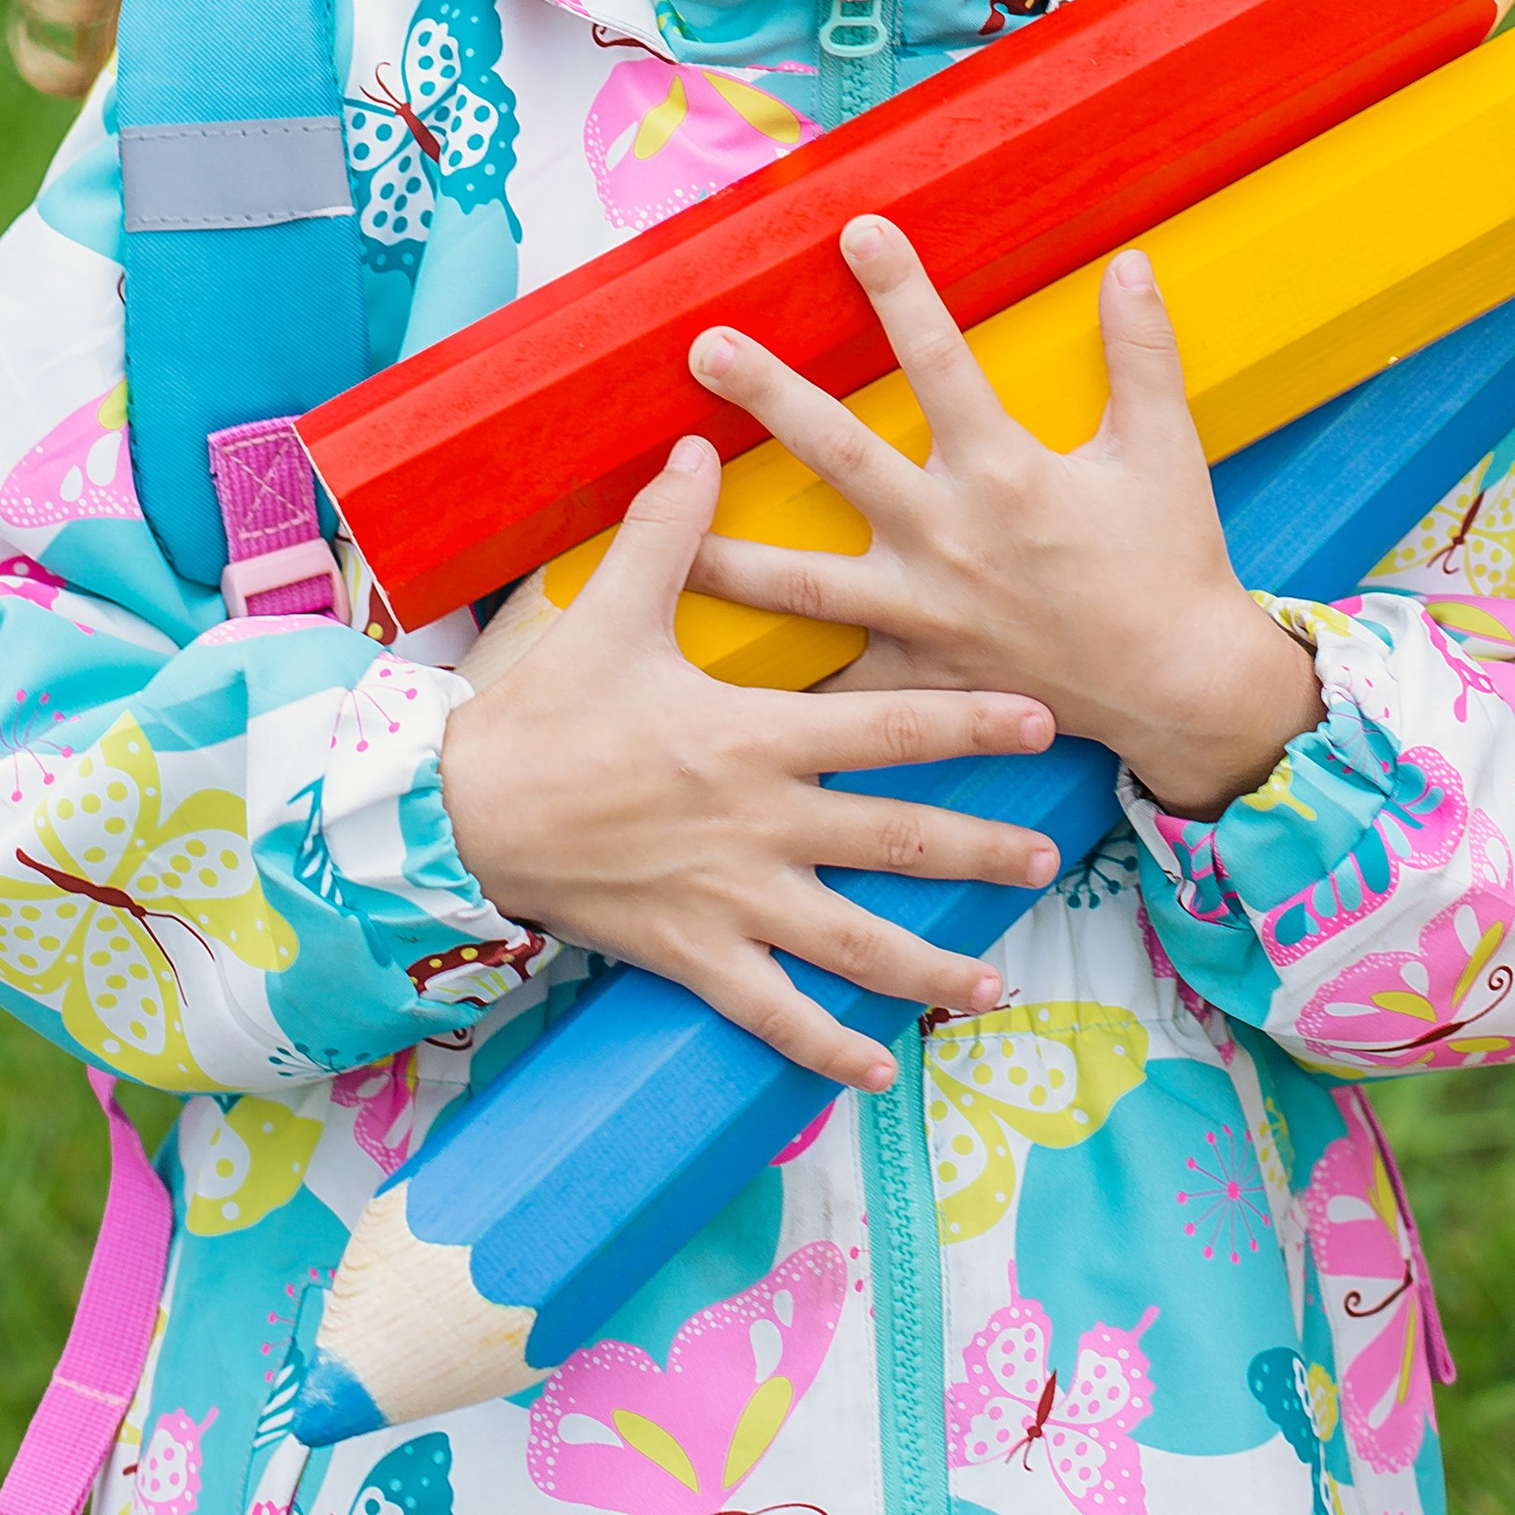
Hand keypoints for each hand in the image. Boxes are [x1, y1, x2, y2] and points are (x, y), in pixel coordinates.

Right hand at [438, 432, 1062, 1090]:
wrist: (465, 816)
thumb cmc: (545, 713)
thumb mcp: (610, 612)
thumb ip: (666, 531)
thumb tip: (699, 446)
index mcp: (753, 736)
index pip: (888, 725)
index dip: (969, 722)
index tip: (1043, 719)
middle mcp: (760, 824)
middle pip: (895, 841)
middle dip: (980, 851)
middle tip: (1049, 859)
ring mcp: (732, 900)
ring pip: (852, 943)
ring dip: (929, 968)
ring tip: (995, 986)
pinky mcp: (694, 957)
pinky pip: (774, 1014)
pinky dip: (830, 1047)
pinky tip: (881, 1068)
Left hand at [682, 220, 1323, 821]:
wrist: (1177, 689)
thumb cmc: (1170, 562)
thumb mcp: (1166, 449)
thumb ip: (1142, 351)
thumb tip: (1129, 260)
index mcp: (1006, 472)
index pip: (940, 360)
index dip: (900, 290)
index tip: (857, 227)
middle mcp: (948, 536)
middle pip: (840, 453)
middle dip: (769, 396)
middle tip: (705, 347)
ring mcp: (922, 609)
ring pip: (801, 579)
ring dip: (725, 553)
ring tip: (658, 528)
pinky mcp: (916, 672)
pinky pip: (831, 679)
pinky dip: (775, 678)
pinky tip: (703, 676)